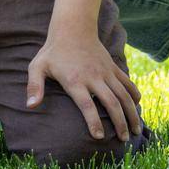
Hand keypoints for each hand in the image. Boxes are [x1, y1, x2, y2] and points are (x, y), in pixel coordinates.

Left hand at [26, 30, 142, 141]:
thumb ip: (34, 86)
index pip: (87, 105)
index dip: (94, 122)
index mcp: (75, 81)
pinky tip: (138, 106)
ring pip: (123, 95)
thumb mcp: (38, 67)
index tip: (99, 137)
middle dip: (119, 123)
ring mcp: (105, 71)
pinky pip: (127, 82)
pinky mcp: (112, 67)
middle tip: (123, 140)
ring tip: (136, 130)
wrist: (72, 28)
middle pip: (111, 103)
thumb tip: (30, 106)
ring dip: (131, 113)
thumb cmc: (52, 51)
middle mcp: (93, 77)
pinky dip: (134, 94)